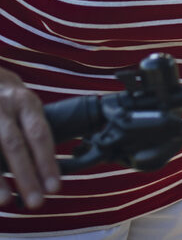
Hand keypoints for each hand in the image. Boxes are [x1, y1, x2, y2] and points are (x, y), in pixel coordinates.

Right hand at [0, 68, 59, 209]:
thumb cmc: (8, 99)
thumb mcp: (25, 104)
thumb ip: (33, 129)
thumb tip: (50, 168)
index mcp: (25, 102)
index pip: (40, 134)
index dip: (47, 161)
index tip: (55, 188)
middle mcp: (4, 107)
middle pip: (15, 144)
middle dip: (26, 175)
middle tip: (37, 203)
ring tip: (7, 202)